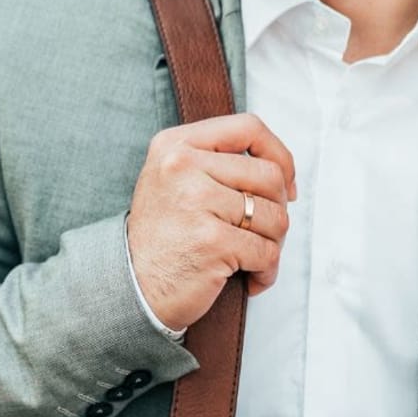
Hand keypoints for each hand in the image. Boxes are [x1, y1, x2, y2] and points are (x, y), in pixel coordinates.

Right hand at [127, 113, 296, 331]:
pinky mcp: (211, 240)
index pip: (249, 128)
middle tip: (263, 233)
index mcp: (176, 144)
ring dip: (274, 244)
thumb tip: (282, 169)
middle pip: (269, 176)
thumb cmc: (164, 237)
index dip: (279, 156)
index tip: (285, 185)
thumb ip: (218, 162)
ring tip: (252, 257)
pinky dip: (267, 271)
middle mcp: (182, 165)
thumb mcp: (175, 180)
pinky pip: (267, 252)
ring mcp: (196, 201)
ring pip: (275, 216)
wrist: (132, 288)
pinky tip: (251, 278)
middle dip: (278, 210)